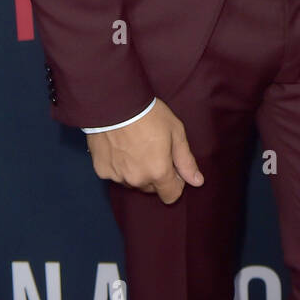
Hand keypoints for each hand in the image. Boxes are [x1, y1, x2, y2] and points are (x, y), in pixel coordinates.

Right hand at [87, 97, 203, 203]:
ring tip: (136, 146)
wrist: (114, 103)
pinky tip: (120, 147)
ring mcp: (117, 176)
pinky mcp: (102, 170)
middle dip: (156, 174)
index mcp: (158, 172)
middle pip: (152, 188)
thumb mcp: (176, 132)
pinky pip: (116, 174)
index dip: (175, 182)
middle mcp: (137, 179)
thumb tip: (198, 181)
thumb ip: (186, 160)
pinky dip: (120, 166)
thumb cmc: (148, 114)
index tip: (173, 166)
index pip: (171, 195)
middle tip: (153, 150)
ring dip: (137, 171)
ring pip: (133, 182)